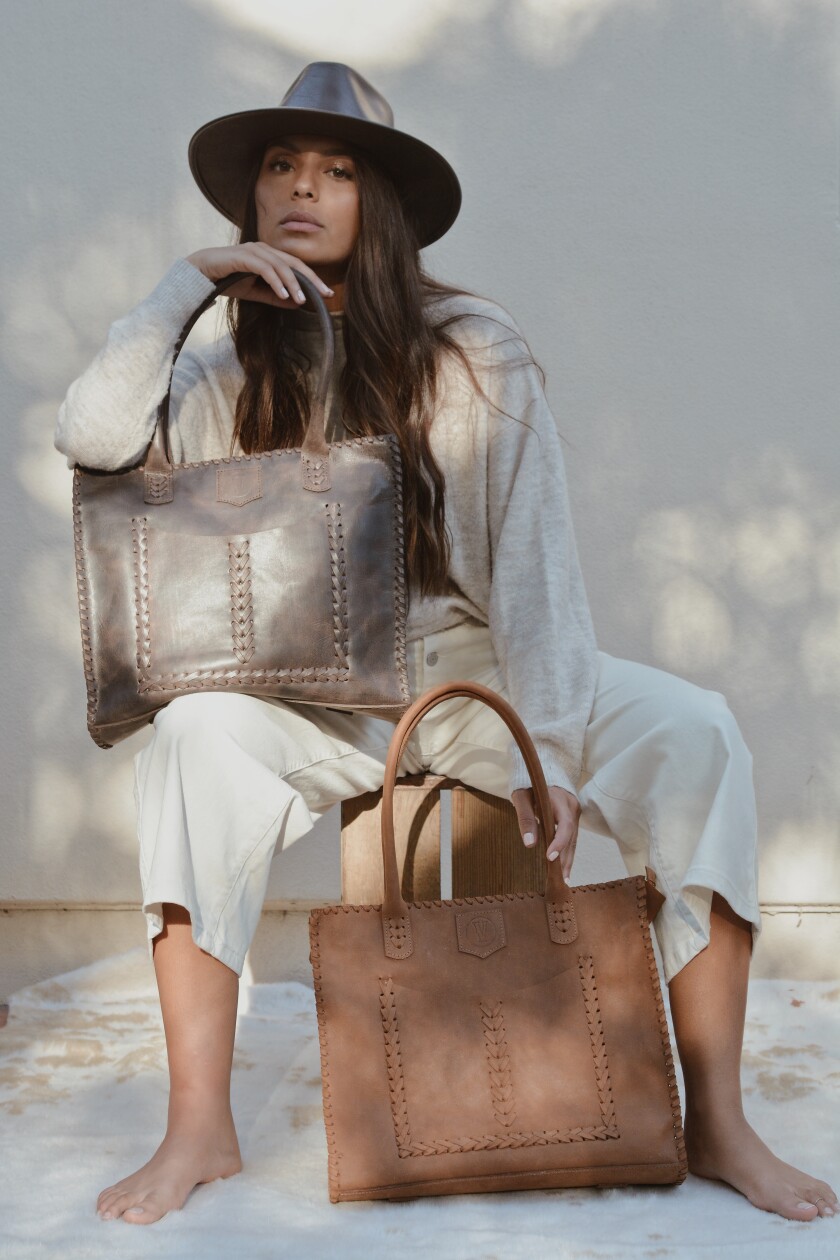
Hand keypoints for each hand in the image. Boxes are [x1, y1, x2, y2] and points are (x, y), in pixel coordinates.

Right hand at [185, 243, 333, 307]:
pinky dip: (275, 281)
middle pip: (294, 263)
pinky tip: (283, 294)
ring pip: (281, 266)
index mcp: (269, 256)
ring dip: (293, 284)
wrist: (200, 274)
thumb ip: (275, 297)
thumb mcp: (255, 293)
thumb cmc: (227, 281)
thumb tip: (297, 304)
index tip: (326, 293)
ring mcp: (253, 250)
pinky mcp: (243, 256)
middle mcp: (263, 249)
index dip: (312, 279)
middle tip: (325, 294)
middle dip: (311, 279)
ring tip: (302, 300)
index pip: (296, 266)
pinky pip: (264, 268)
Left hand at [510, 784, 580, 880]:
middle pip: (571, 836)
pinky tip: (564, 867)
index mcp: (560, 800)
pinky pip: (572, 837)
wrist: (542, 770)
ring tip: (564, 879)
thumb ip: (526, 819)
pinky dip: (567, 851)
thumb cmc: (528, 784)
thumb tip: (529, 844)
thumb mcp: (522, 798)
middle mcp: (572, 807)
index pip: (565, 825)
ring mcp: (574, 812)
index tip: (550, 857)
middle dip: (565, 858)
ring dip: (568, 859)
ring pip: (573, 839)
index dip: (559, 842)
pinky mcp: (573, 817)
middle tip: (560, 879)